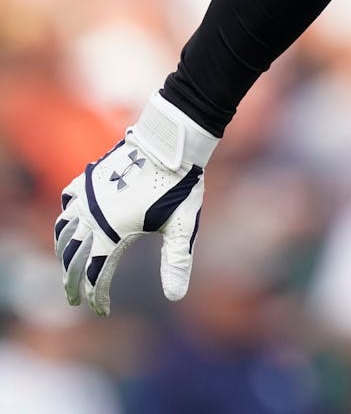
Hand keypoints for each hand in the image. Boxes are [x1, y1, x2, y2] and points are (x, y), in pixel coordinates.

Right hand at [53, 93, 216, 315]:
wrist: (170, 144)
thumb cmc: (180, 186)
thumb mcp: (183, 227)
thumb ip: (177, 262)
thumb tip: (176, 297)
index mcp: (113, 231)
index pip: (97, 274)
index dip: (98, 295)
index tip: (102, 310)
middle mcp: (93, 216)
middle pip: (73, 258)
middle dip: (72, 282)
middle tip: (74, 299)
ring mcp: (88, 196)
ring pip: (64, 231)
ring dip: (64, 252)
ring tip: (68, 265)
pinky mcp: (89, 179)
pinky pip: (67, 202)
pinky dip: (66, 219)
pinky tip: (72, 224)